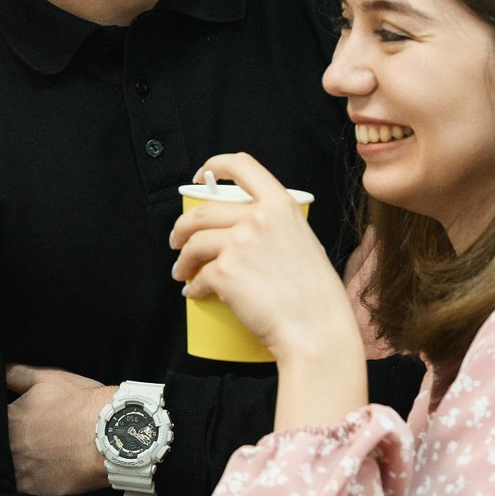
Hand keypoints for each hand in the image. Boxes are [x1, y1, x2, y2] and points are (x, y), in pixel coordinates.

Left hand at [6, 365, 112, 495]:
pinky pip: (21, 489)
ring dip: (14, 463)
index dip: (0, 420)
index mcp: (10, 417)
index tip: (13, 421)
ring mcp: (21, 470)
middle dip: (6, 442)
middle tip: (27, 439)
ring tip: (34, 458)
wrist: (111, 436)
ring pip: (5, 468)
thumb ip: (18, 374)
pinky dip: (27, 481)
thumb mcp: (49, 378)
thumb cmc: (82, 403)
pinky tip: (39, 474)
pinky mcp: (35, 489)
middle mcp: (10, 446)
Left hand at [171, 154, 358, 368]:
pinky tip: (194, 293)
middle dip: (183, 226)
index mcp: (280, 205)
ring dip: (182, 258)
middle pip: (204, 210)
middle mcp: (258, 217)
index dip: (214, 166)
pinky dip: (193, 286)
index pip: (242, 165)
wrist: (315, 330)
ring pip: (194, 242)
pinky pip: (198, 276)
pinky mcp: (225, 272)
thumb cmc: (316, 296)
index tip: (200, 177)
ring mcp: (239, 243)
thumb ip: (276, 228)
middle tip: (178, 240)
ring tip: (182, 271)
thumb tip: (247, 231)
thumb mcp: (304, 243)